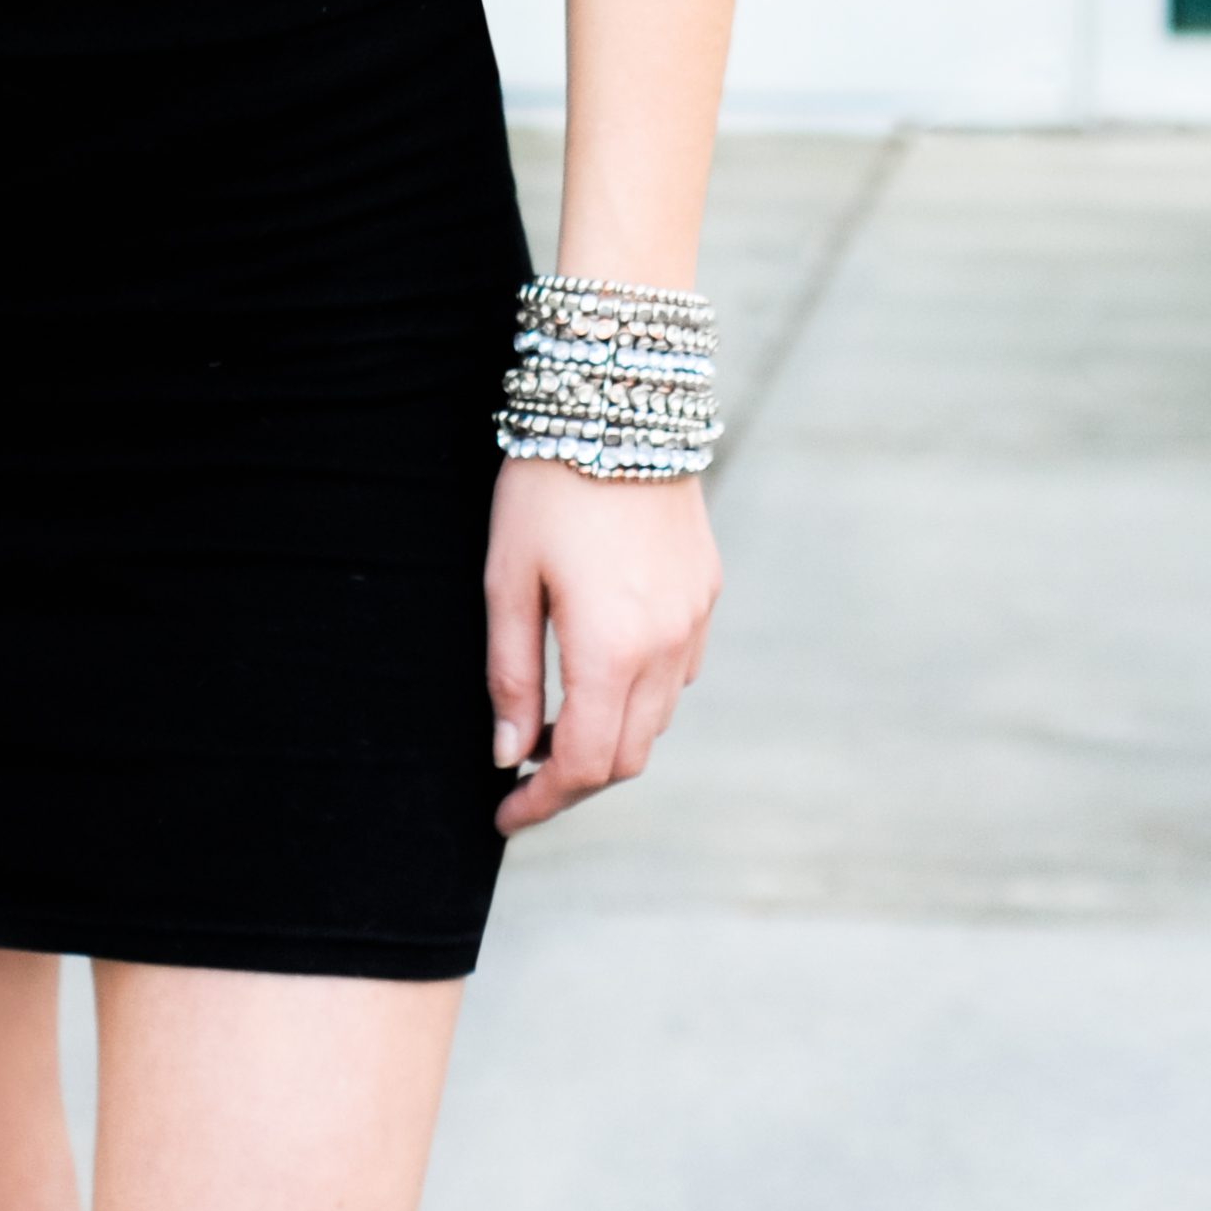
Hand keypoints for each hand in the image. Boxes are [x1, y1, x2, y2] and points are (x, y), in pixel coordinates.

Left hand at [484, 452, 720, 835]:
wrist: (618, 397)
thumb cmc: (548, 485)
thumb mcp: (506, 577)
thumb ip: (509, 674)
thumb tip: (508, 753)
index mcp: (610, 650)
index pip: (581, 764)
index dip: (541, 802)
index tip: (504, 813)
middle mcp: (665, 646)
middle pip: (626, 756)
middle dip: (575, 779)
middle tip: (524, 773)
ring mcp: (693, 618)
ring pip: (656, 718)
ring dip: (610, 736)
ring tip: (555, 721)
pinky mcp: (706, 589)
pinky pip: (678, 670)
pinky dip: (641, 692)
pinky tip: (601, 666)